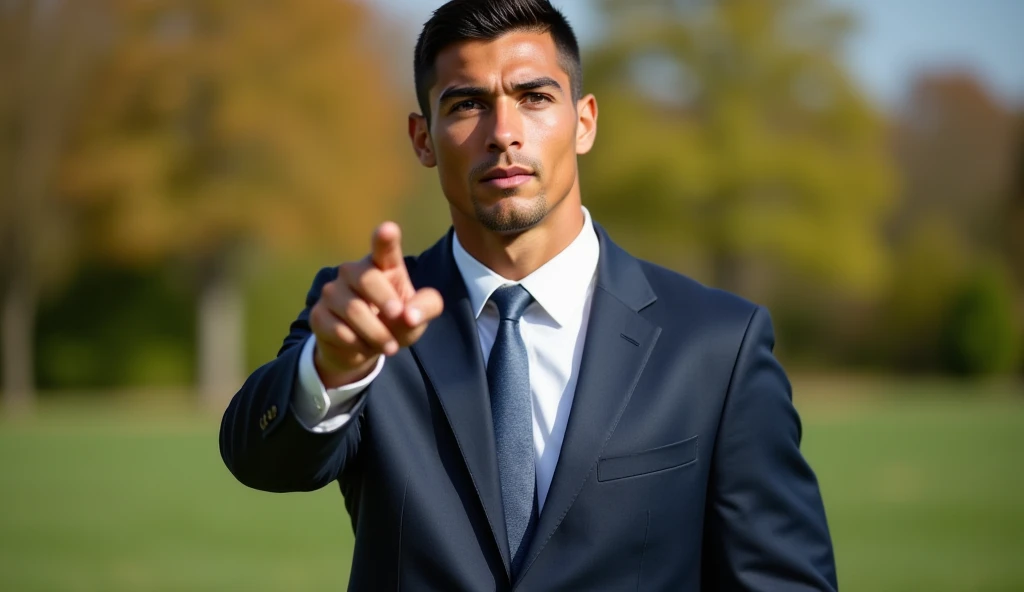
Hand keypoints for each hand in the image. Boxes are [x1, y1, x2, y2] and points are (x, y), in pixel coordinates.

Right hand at [310, 222, 442, 386]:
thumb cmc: (397, 322)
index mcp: (384, 264)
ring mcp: (332, 291)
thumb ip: (426, 308)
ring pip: (354, 310)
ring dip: (377, 334)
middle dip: (386, 302)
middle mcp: (354, 271)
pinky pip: (339, 330)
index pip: (384, 246)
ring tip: (390, 346)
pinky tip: (364, 346)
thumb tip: (409, 316)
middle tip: (401, 319)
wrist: (365, 349)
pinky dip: (358, 345)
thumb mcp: (419, 316)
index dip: (385, 238)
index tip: (388, 230)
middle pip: (367, 279)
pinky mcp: (318, 314)